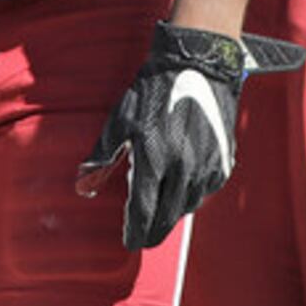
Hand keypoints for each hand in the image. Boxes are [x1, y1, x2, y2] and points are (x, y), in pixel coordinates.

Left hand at [78, 21, 303, 249]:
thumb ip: (102, 157)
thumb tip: (83, 186)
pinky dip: (192, 195)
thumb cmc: (154, 90)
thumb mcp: (120, 121)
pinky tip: (181, 191)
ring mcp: (207, 166)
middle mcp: (183, 168)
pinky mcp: (223, 159)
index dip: (135, 231)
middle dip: (154, 230)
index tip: (129, 241)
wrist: (199, 64)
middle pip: (167, 215)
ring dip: (172, 213)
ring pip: (187, 204)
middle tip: (144, 237)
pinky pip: (205, 190)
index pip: (143, 211)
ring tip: (161, 214)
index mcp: (154, 160)